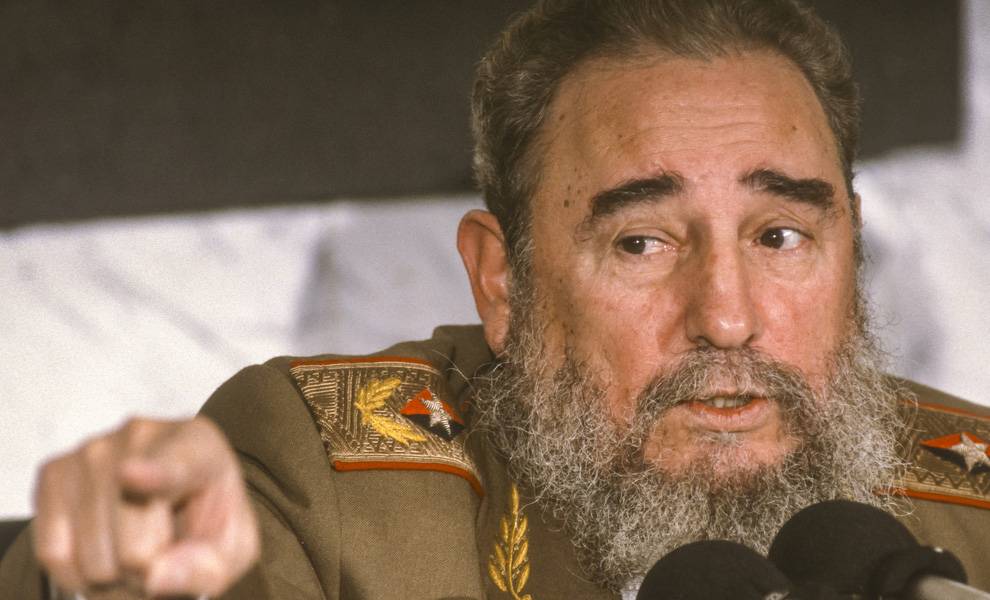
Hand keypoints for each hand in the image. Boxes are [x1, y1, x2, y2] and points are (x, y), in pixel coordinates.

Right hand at [32, 417, 259, 597]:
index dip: (152, 474)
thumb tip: (156, 576)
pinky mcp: (55, 471)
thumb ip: (208, 566)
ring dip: (113, 579)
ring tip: (135, 557)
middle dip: (147, 573)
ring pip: (90, 556)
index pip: (174, 465)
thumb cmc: (207, 519)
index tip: (131, 473)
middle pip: (132, 545)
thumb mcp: (233, 550)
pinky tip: (102, 554)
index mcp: (199, 447)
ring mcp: (92, 450)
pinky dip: (76, 573)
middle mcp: (142, 437)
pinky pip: (52, 551)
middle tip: (161, 560)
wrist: (178, 499)